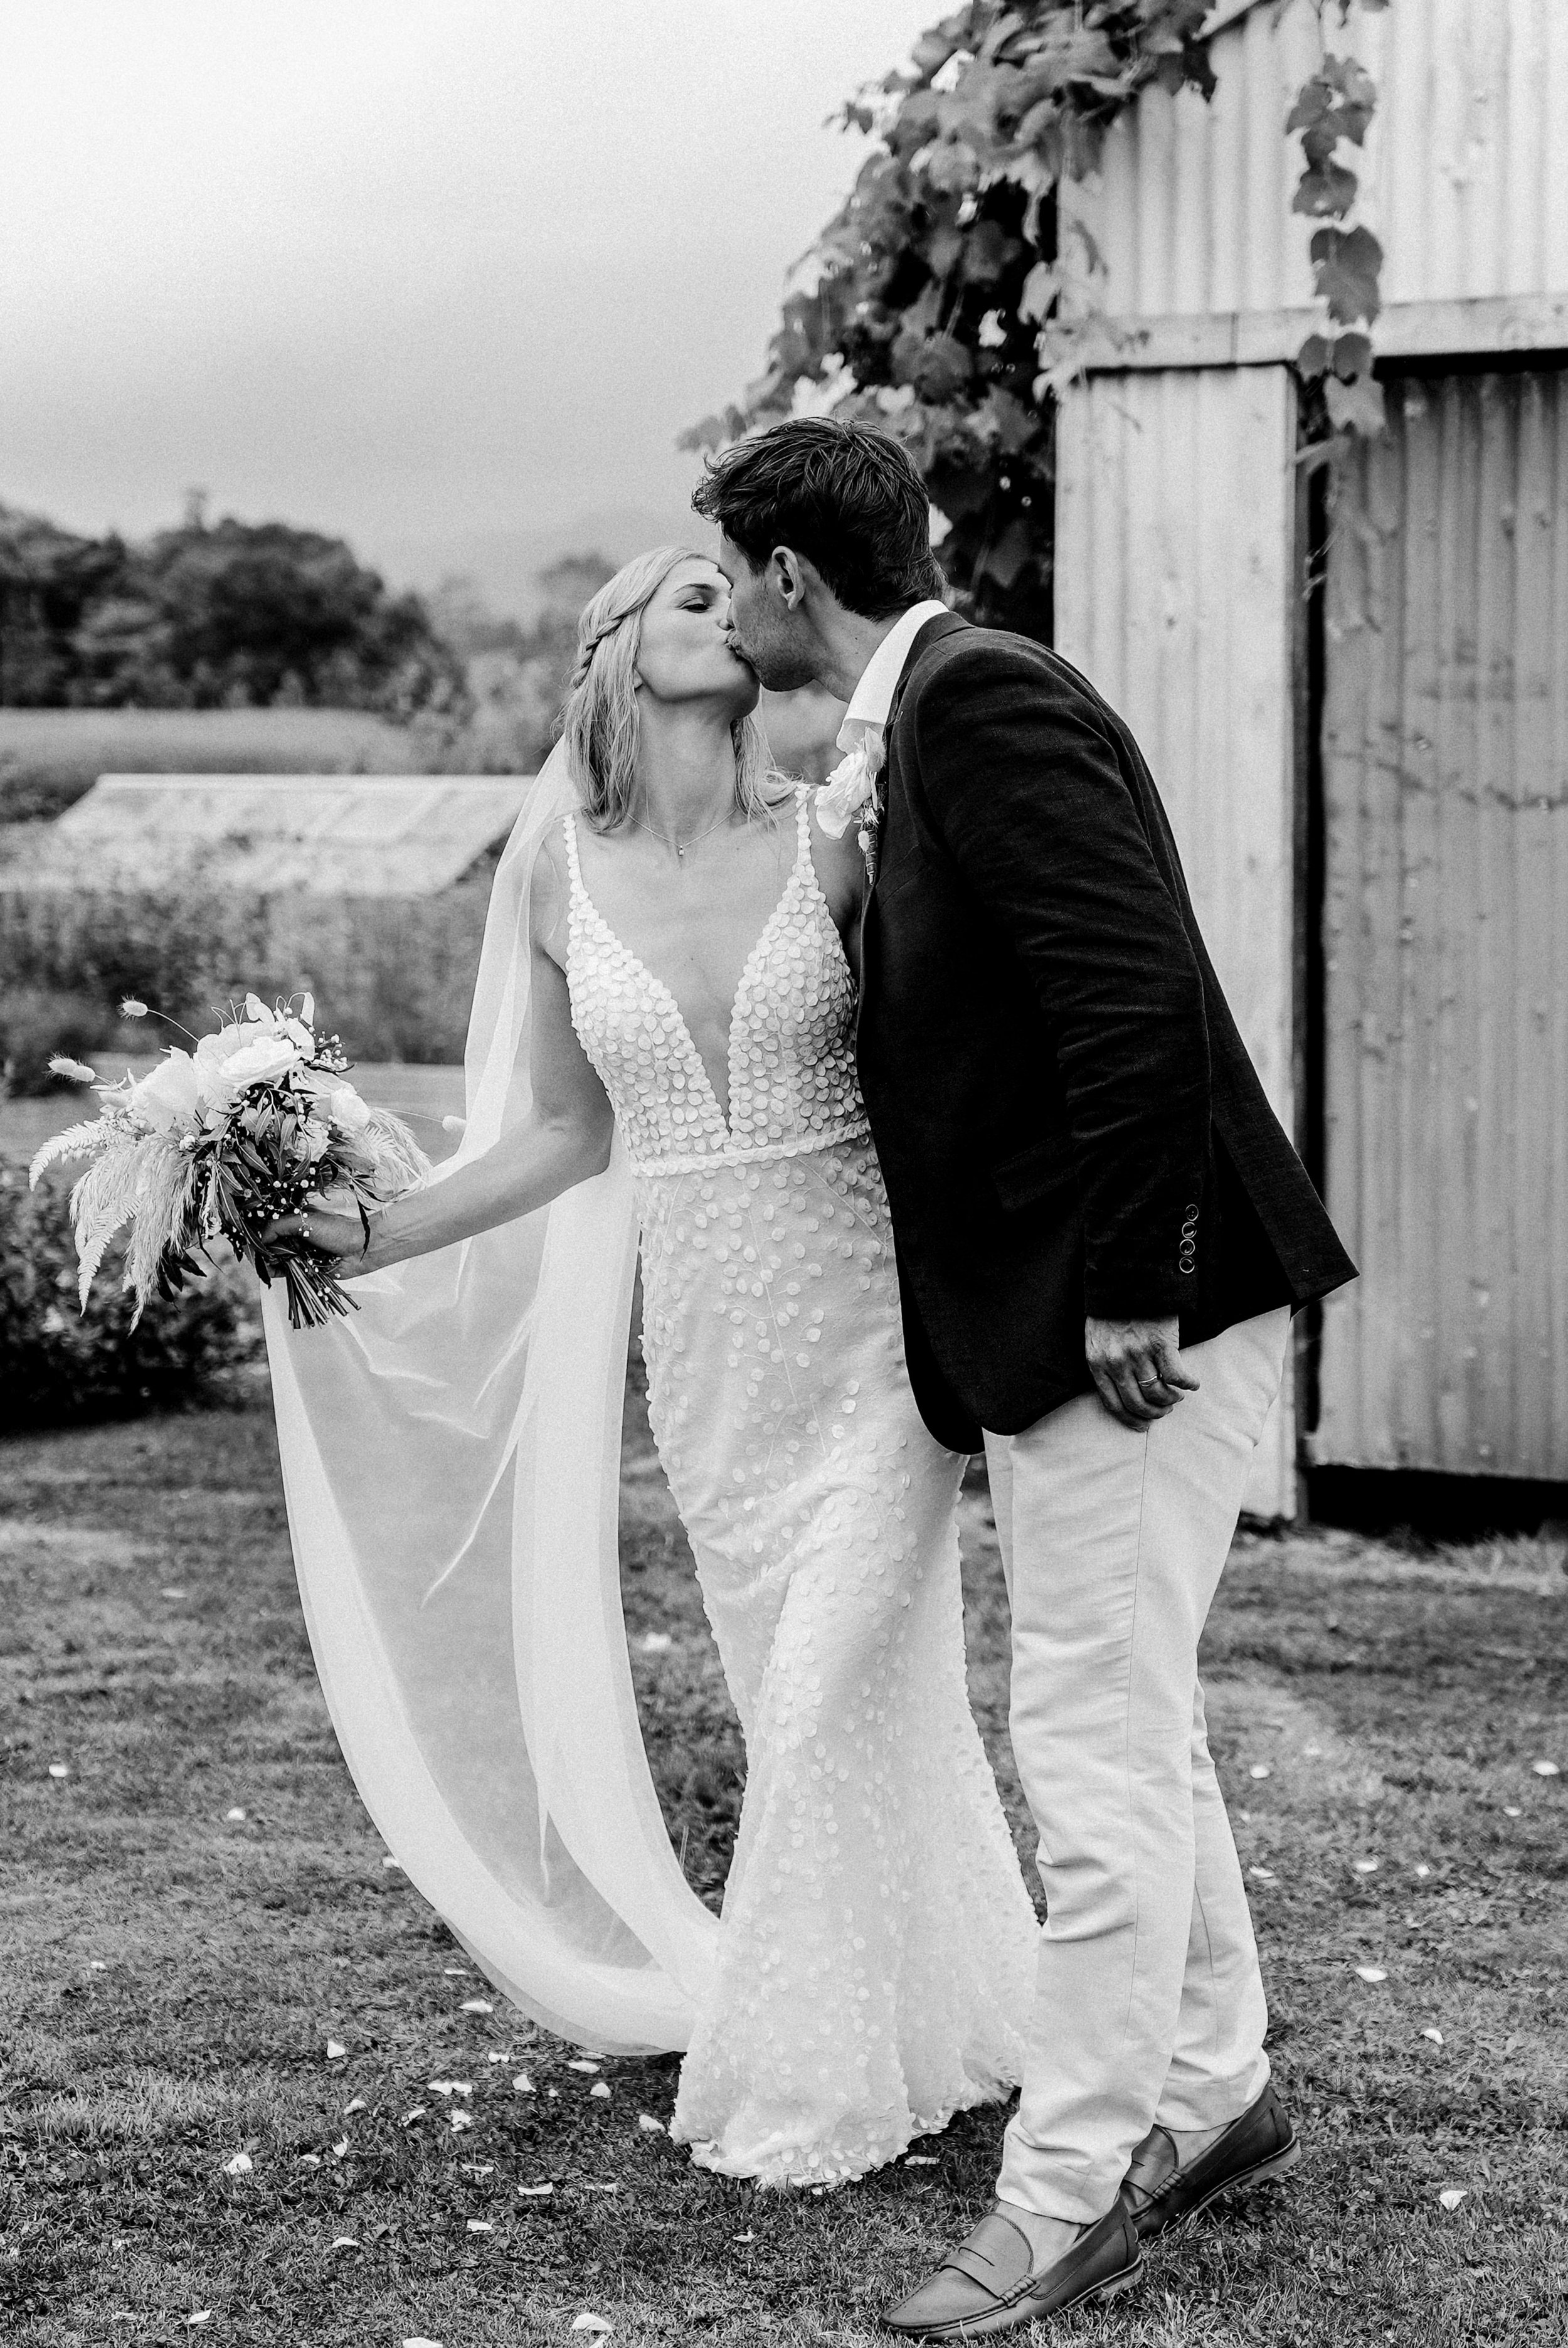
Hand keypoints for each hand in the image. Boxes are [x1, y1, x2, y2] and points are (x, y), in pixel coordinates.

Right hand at [261, 1205, 389, 1277]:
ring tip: (268, 1261)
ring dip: (269, 1261)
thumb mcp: (302, 1220)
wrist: (360, 1249)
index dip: (259, 1233)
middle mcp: (296, 1236)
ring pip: (275, 1258)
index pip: (269, 1226)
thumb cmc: (336, 1230)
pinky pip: (285, 1271)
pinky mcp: (304, 1267)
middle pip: (270, 1243)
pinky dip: (276, 1272)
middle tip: (261, 1252)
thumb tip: (259, 1239)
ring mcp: (299, 1252)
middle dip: (263, 1248)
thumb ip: (276, 1226)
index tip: (250, 1239)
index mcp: (296, 1220)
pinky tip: (271, 1270)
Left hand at [1084, 1315, 1199, 1428]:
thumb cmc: (1111, 1310)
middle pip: (1138, 1403)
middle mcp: (1116, 1362)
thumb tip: (1123, 1392)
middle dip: (1154, 1413)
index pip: (1113, 1404)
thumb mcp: (1096, 1339)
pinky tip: (1192, 1384)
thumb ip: (1105, 1365)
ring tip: (1176, 1396)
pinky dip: (1188, 1384)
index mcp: (1097, 1363)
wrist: (1125, 1279)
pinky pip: (1177, 1376)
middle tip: (1164, 1411)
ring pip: (1159, 1393)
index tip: (1142, 1426)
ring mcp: (1139, 1353)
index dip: (1130, 1419)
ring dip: (1171, 1400)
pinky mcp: (1161, 1343)